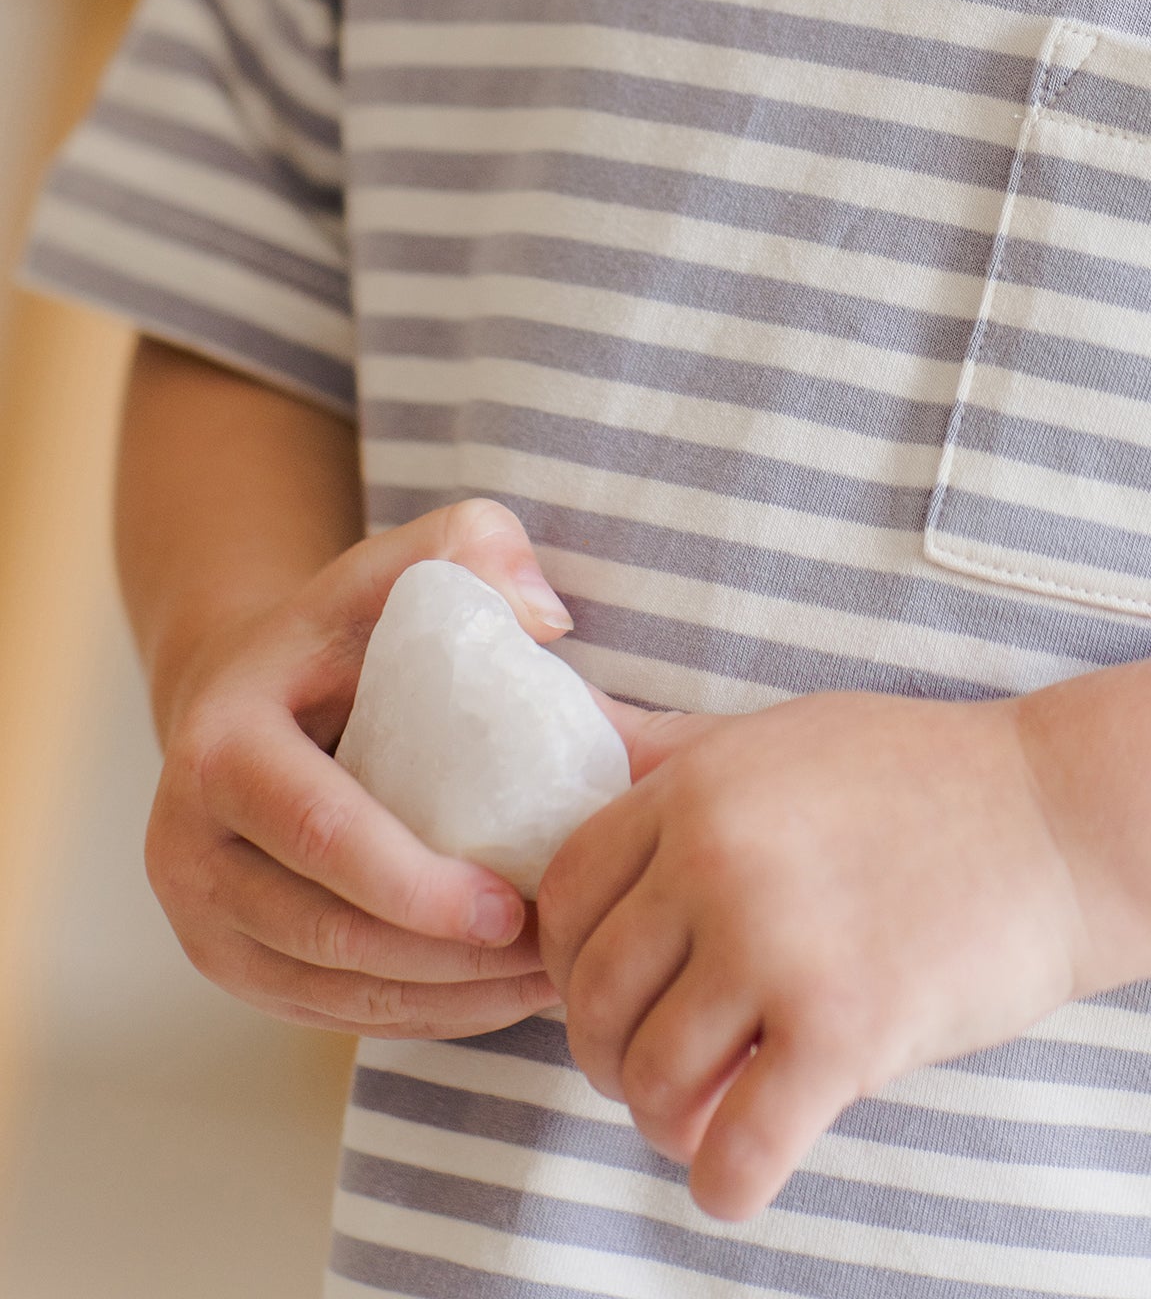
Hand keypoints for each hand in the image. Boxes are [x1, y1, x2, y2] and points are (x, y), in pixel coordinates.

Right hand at [145, 497, 614, 1037]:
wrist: (245, 688)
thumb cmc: (347, 626)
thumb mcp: (403, 562)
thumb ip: (477, 546)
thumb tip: (546, 619)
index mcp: (222, 746)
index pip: (321, 833)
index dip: (416, 886)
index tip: (513, 908)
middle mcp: (186, 844)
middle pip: (324, 932)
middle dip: (445, 961)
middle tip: (553, 954)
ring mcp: (198, 916)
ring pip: (328, 990)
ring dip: (444, 1003)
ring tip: (548, 982)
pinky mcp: (229, 961)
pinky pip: (327, 1010)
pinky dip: (418, 1015)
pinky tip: (501, 998)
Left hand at [538, 691, 1091, 1218]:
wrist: (1066, 820)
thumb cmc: (932, 778)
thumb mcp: (790, 734)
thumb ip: (682, 753)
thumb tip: (579, 741)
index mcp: (702, 787)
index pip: (566, 896)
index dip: (570, 960)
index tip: (615, 988)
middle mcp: (721, 859)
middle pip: (595, 996)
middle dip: (610, 1049)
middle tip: (661, 1062)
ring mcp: (779, 947)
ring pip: (650, 1080)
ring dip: (668, 1118)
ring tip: (713, 1110)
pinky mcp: (842, 1034)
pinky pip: (733, 1153)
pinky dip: (725, 1184)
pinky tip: (744, 1172)